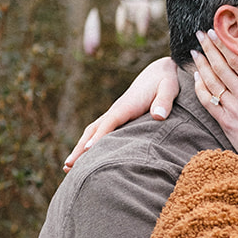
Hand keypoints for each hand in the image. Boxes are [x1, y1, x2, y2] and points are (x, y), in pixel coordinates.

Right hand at [64, 57, 181, 168]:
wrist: (160, 71)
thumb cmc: (166, 80)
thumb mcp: (169, 88)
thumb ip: (164, 101)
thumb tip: (158, 116)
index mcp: (127, 105)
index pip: (110, 122)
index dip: (99, 136)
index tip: (88, 150)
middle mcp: (116, 110)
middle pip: (94, 130)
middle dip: (81, 147)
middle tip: (68, 166)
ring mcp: (115, 114)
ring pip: (93, 132)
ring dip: (80, 148)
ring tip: (68, 167)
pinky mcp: (119, 118)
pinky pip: (100, 132)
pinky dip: (90, 144)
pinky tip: (87, 158)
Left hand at [193, 29, 237, 174]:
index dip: (225, 45)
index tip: (215, 32)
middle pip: (221, 67)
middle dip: (209, 49)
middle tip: (200, 35)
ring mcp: (232, 108)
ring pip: (212, 82)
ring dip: (202, 65)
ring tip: (195, 52)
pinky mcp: (225, 121)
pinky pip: (208, 101)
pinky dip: (200, 88)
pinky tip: (197, 78)